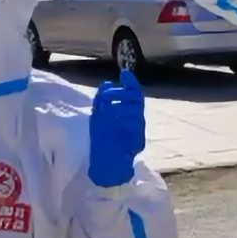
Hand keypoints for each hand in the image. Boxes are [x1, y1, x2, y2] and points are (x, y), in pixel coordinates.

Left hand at [88, 68, 145, 186]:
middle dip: (120, 93)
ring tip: (105, 111)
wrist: (106, 163)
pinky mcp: (138, 140)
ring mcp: (138, 129)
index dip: (131, 82)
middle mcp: (136, 118)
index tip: (124, 75)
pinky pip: (133, 125)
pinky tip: (111, 122)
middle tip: (107, 96)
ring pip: (134, 109)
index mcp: (128, 111)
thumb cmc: (102, 139)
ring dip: (118, 106)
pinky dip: (121, 120)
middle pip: (136, 98)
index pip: (134, 92)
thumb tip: (107, 83)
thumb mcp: (98, 116)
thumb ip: (102, 99)